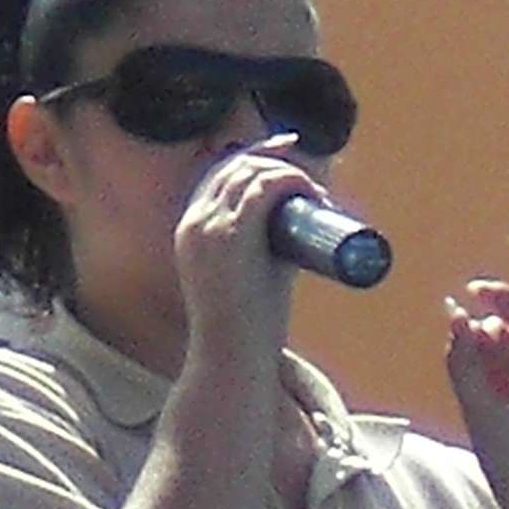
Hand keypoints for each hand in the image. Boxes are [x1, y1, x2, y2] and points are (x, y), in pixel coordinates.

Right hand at [173, 134, 320, 358]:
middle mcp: (194, 222)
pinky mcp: (231, 237)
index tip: (288, 153)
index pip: (219, 173)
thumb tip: (301, 230)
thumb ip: (268, 247)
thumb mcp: (254, 274)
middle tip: (312, 186)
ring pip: (251, 173)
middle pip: (236, 167)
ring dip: (288, 173)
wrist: (234, 355)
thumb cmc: (249, 323)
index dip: (255, 156)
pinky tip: (310, 190)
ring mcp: (209, 228)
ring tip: (316, 195)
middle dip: (276, 162)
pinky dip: (290, 180)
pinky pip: (263, 188)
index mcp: (191, 229)